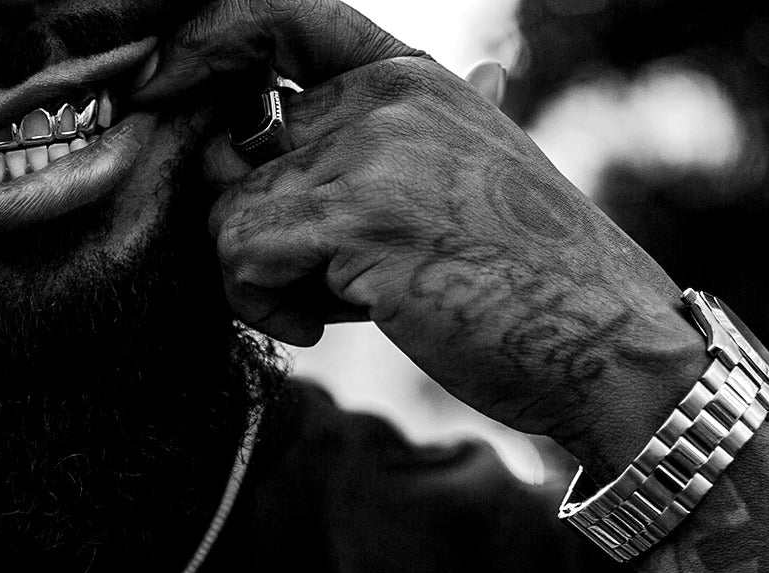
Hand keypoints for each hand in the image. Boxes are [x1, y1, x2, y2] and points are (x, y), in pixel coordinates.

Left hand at [136, 0, 708, 468]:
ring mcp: (372, 152)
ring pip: (226, 211)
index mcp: (410, 76)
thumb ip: (421, 127)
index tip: (158, 85)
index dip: (206, 41)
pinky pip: (239, 254)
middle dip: (260, 228)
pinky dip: (262, 306)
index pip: (280, 17)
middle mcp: (386, 98)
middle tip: (322, 276)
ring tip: (334, 305)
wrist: (610, 344)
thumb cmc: (537, 274)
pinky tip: (325, 326)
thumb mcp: (484, 166)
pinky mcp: (357, 218)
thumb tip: (432, 77)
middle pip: (236, 152)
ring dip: (261, 278)